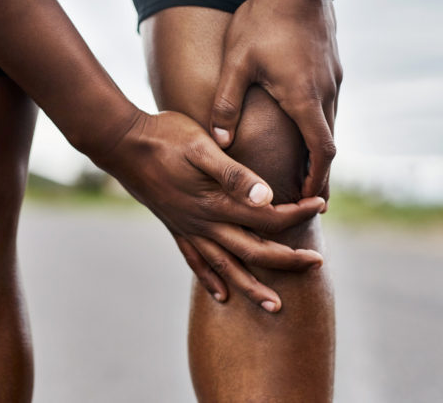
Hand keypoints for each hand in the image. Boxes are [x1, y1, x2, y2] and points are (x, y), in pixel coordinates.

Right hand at [92, 110, 325, 311]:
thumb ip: (235, 174)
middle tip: (317, 265)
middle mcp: (204, 222)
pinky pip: (195, 261)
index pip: (267, 217)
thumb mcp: (203, 147)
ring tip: (275, 307)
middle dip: (288, 261)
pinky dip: (210, 280)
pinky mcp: (174, 227)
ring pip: (226, 267)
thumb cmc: (165, 136)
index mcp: (216, 201)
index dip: (297, 214)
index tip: (321, 205)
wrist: (120, 142)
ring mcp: (188, 228)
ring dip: (252, 288)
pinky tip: (222, 294)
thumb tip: (268, 197)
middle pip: (253, 251)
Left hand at [210, 0, 341, 199]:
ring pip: (331, 122)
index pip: (320, 152)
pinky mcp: (333, 65)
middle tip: (308, 196)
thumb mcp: (235, 64)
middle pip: (329, 143)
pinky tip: (304, 125)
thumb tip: (219, 140)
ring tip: (305, 168)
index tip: (308, 199)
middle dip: (319, 172)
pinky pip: (330, 104)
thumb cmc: (261, 20)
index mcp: (304, 98)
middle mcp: (326, 92)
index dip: (316, 179)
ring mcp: (334, 77)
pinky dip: (320, 124)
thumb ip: (226, 103)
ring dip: (320, 148)